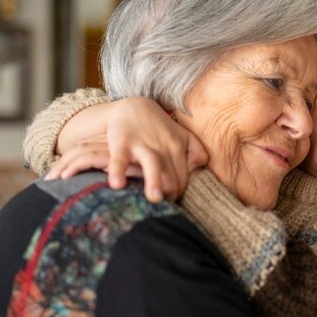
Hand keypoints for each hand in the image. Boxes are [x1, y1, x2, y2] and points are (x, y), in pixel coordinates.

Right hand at [46, 97, 208, 201]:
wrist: (132, 107)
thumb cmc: (160, 128)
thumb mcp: (183, 135)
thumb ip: (197, 152)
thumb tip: (199, 169)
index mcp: (179, 147)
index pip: (183, 178)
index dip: (178, 194)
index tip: (170, 202)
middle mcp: (163, 146)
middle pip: (172, 176)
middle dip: (170, 194)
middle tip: (163, 209)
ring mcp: (142, 145)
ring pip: (153, 164)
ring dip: (154, 181)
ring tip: (155, 199)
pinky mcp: (121, 143)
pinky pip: (119, 159)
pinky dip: (117, 171)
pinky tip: (116, 185)